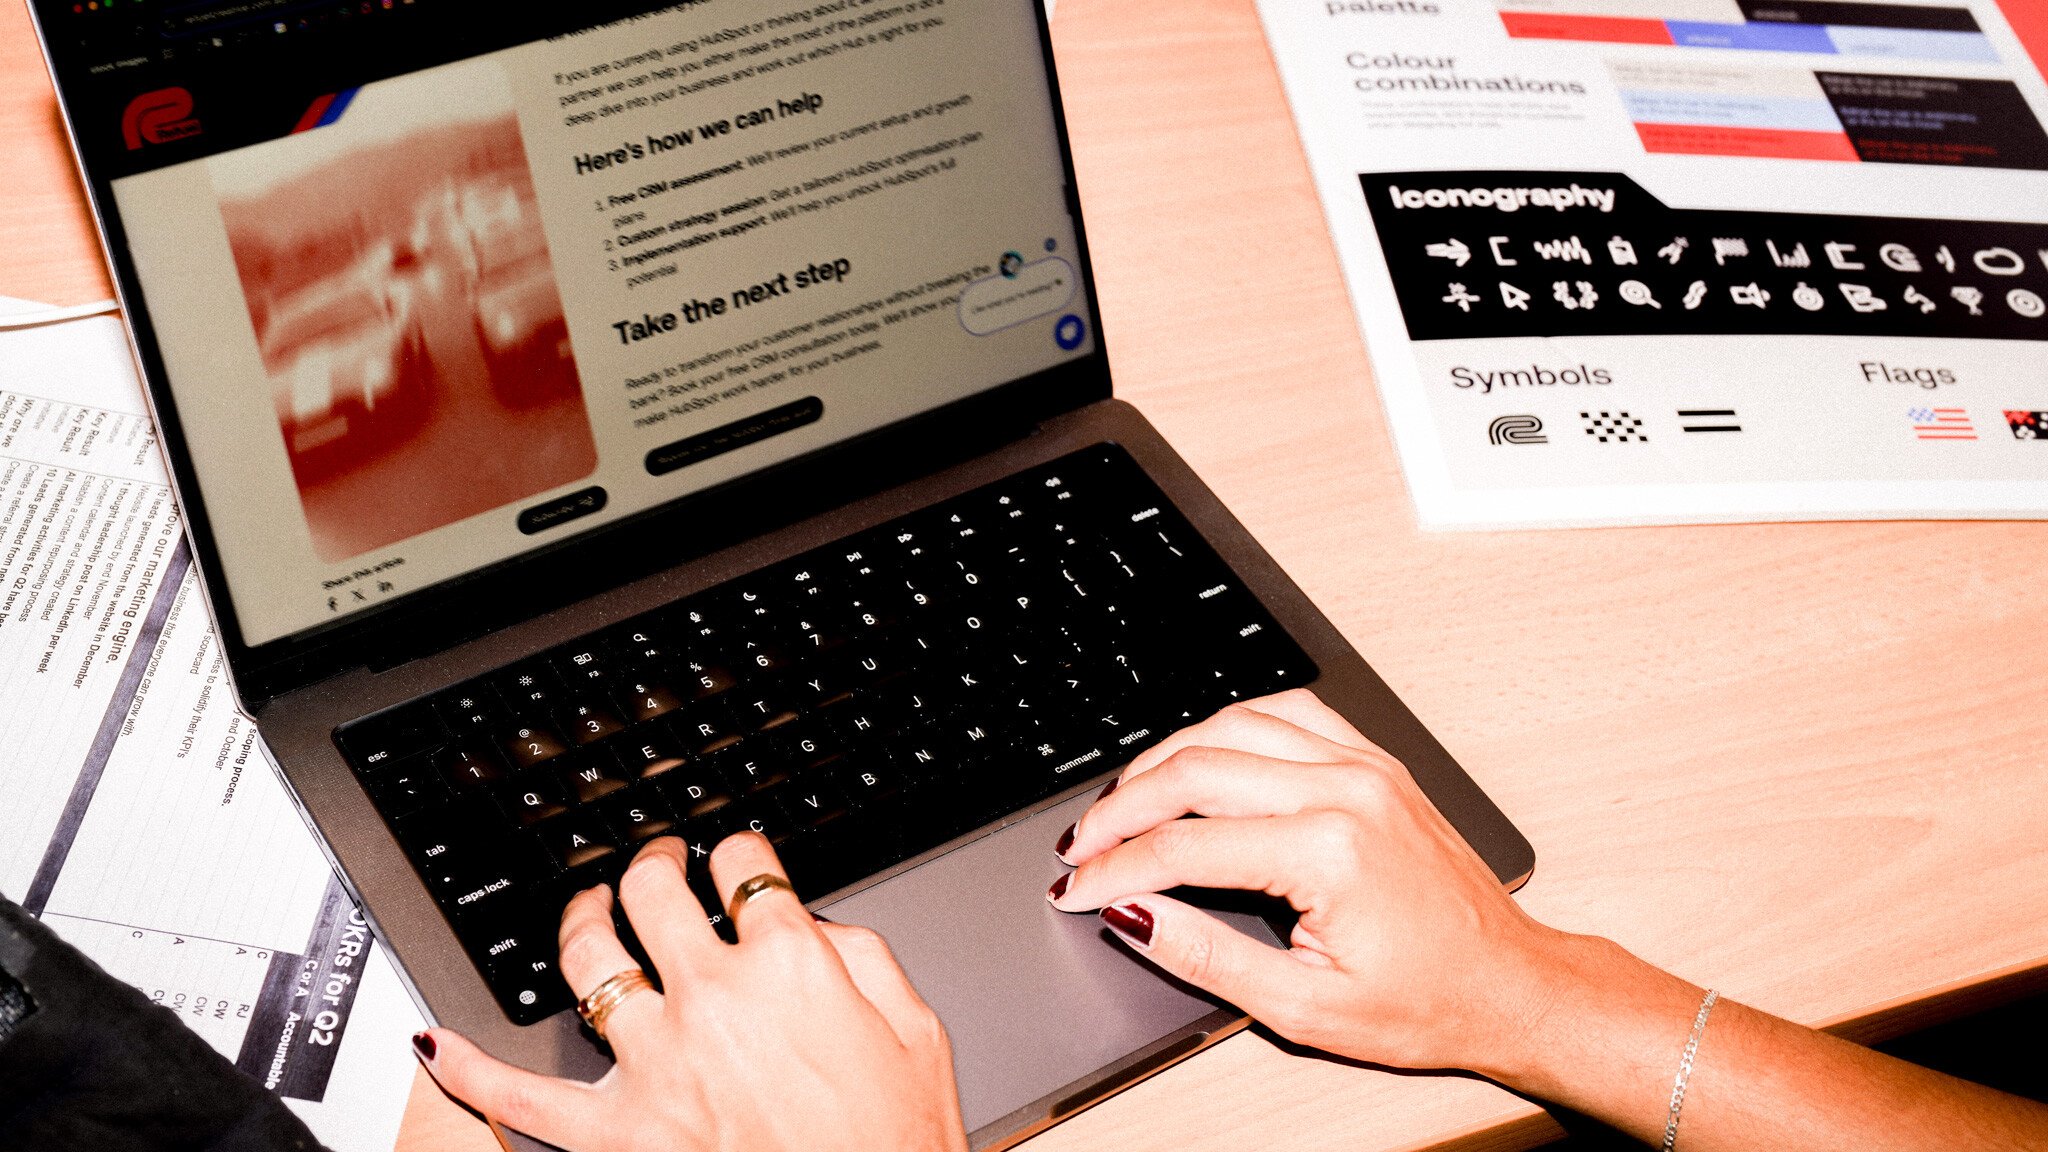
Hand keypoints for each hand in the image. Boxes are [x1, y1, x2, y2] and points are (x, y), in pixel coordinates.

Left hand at [414, 833, 967, 1151]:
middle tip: (659, 861)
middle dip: (655, 860)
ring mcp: (657, 1062)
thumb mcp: (916, 1029)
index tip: (739, 861)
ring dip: (582, 920)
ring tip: (590, 910)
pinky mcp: (620, 1132)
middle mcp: (714, 999)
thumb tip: (815, 928)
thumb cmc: (898, 1140)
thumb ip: (864, 956)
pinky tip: (439, 1042)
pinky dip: (471, 1069)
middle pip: (653, 890)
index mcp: (791, 965)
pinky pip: (523, 1097)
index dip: (739, 852)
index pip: (744, 866)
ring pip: (587, 960)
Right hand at [1048, 688, 1568, 1077]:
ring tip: (1123, 804)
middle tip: (1081, 847)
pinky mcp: (1373, 760)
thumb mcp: (1304, 1008)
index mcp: (1329, 853)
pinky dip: (1228, 729)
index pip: (1183, 845)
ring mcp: (1364, 766)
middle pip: (1196, 769)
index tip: (1074, 889)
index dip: (1115, 869)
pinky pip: (1285, 714)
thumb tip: (1132, 916)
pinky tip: (1199, 759)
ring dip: (1166, 759)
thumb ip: (1205, 955)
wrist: (1510, 984)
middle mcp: (1346, 790)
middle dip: (1122, 809)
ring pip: (1233, 725)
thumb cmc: (1426, 1004)